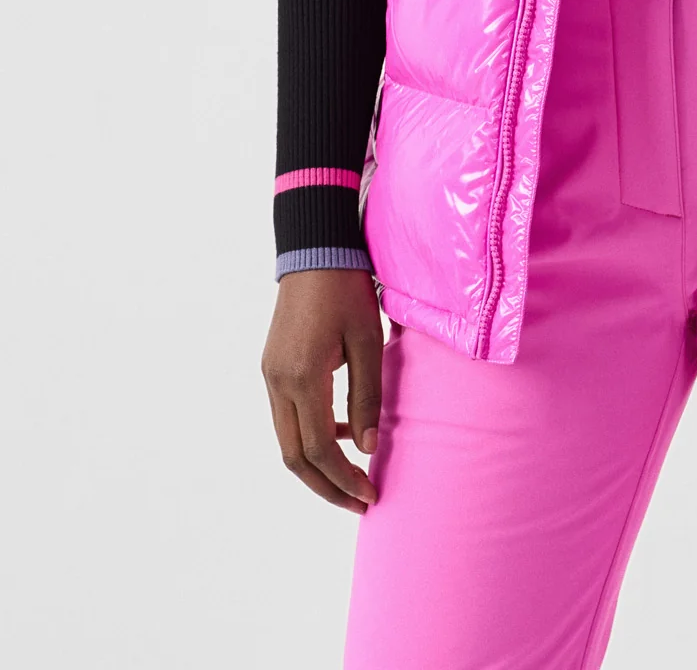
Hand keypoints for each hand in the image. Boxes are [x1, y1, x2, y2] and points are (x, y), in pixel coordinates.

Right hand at [262, 267, 384, 512]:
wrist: (314, 250)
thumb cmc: (346, 290)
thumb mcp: (366, 341)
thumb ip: (367, 397)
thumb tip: (368, 448)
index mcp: (301, 377)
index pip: (318, 449)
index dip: (344, 479)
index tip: (370, 495)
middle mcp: (277, 383)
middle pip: (294, 457)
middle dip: (326, 486)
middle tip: (359, 502)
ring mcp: (270, 376)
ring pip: (287, 440)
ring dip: (317, 465)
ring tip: (354, 476)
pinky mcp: (272, 368)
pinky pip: (287, 417)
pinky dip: (310, 436)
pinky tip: (341, 433)